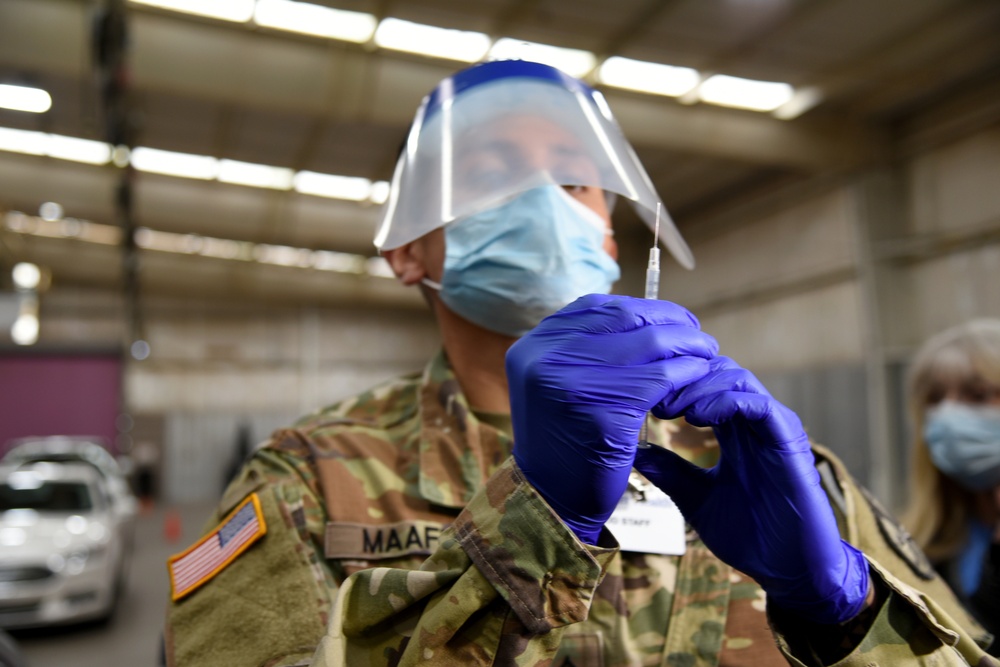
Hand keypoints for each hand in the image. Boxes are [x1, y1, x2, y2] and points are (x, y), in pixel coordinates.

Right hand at [506, 294, 716, 543]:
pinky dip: (686, 375)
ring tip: (706, 355)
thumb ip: (584, 350)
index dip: (641, 309)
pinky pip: (661, 380)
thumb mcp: (558, 386)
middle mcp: (545, 358)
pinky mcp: (603, 411)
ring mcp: (571, 383)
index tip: (673, 318)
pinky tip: (698, 381)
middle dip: (669, 323)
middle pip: (624, 320)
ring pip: (649, 345)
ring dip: (687, 348)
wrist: (553, 503)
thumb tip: (639, 314)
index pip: (597, 308)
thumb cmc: (566, 444)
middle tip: (698, 335)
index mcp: (533, 347)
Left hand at [633, 356, 868, 623]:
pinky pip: (758, 405)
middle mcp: (754, 423)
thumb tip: (631, 451)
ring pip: (737, 378)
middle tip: (653, 398)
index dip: (672, 384)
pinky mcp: (789, 441)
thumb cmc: (749, 536)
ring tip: (671, 406)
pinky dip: (726, 401)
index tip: (642, 399)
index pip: (704, 384)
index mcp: (734, 432)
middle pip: (718, 371)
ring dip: (699, 386)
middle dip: (682, 378)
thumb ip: (670, 471)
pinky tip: (697, 416)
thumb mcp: (696, 499)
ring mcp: (774, 428)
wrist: (789, 571)